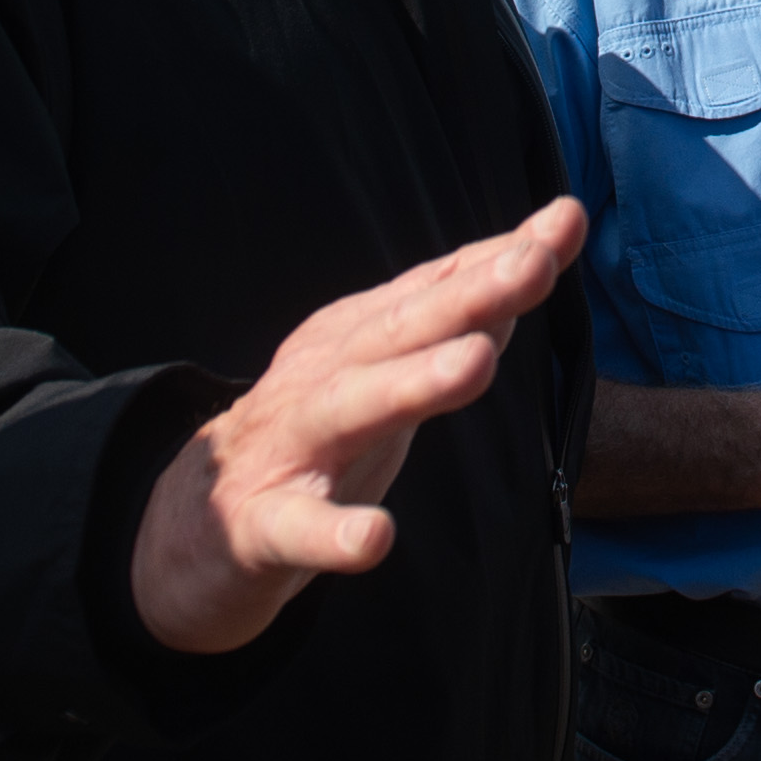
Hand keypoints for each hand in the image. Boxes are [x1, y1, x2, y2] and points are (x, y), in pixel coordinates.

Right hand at [127, 198, 580, 652]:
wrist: (193, 525)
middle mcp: (322, 378)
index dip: (501, 254)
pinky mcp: (259, 523)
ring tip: (475, 364)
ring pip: (350, 408)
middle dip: (470, 296)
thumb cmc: (314, 438)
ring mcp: (288, 448)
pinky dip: (333, 533)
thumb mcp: (389, 372)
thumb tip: (534, 256)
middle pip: (400, 330)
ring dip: (412, 382)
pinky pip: (296, 526)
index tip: (566, 220)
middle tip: (534, 265)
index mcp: (355, 339)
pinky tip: (375, 540)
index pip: (435, 288)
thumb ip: (458, 320)